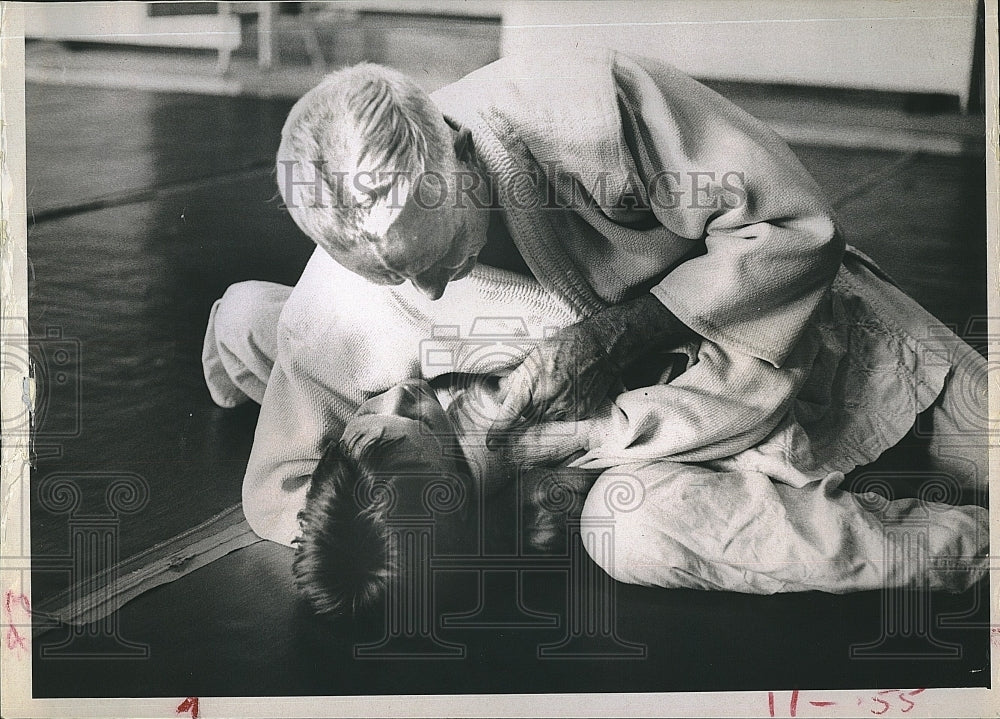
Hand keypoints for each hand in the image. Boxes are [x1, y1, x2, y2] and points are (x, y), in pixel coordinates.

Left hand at [485, 294, 689, 447]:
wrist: (602, 347)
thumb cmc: (566, 344)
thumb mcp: (535, 355)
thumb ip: (516, 377)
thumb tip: (499, 393)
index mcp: (534, 380)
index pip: (511, 410)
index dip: (499, 429)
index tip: (491, 443)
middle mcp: (549, 396)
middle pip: (527, 418)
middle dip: (524, 412)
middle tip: (532, 396)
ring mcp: (567, 406)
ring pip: (545, 420)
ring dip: (542, 412)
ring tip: (552, 391)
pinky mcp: (581, 412)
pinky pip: (563, 420)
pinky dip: (560, 412)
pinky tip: (565, 395)